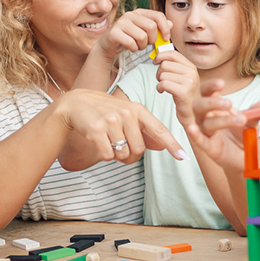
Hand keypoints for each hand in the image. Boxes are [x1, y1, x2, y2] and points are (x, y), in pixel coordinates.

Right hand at [54, 89, 188, 167]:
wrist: (76, 104)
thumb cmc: (105, 112)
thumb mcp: (127, 116)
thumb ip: (144, 132)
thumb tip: (161, 147)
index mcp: (137, 110)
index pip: (159, 129)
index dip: (172, 144)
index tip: (183, 156)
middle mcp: (126, 113)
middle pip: (139, 150)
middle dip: (130, 155)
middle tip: (120, 146)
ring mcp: (111, 121)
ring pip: (123, 154)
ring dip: (116, 155)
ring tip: (108, 140)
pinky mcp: (96, 129)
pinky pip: (108, 156)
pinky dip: (104, 154)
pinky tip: (98, 141)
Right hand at [93, 9, 170, 57]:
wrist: (109, 46)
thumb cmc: (130, 38)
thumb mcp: (145, 33)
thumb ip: (158, 28)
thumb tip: (171, 24)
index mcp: (140, 12)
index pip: (158, 15)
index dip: (165, 28)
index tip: (166, 38)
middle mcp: (130, 14)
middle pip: (151, 27)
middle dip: (153, 39)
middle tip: (148, 44)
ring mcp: (121, 23)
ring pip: (142, 36)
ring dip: (143, 46)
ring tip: (138, 46)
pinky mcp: (114, 33)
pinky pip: (131, 43)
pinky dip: (134, 49)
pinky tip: (131, 48)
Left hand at [153, 50, 199, 121]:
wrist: (193, 114)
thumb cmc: (185, 96)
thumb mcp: (183, 78)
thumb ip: (174, 66)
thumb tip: (158, 56)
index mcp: (191, 67)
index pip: (173, 54)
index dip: (161, 56)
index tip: (155, 62)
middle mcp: (192, 72)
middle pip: (165, 64)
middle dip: (159, 72)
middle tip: (163, 81)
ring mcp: (189, 82)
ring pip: (162, 74)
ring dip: (159, 82)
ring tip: (165, 87)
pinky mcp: (183, 92)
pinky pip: (163, 84)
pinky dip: (159, 88)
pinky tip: (163, 92)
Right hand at [185, 80, 259, 171]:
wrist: (245, 157)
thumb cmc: (243, 134)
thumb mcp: (252, 121)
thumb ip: (257, 112)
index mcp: (213, 107)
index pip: (205, 92)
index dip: (210, 87)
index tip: (221, 83)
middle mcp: (205, 117)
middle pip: (199, 105)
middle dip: (212, 103)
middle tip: (229, 103)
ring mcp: (205, 132)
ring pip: (206, 123)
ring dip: (221, 120)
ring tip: (240, 119)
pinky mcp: (208, 147)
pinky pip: (199, 140)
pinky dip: (195, 134)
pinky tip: (193, 128)